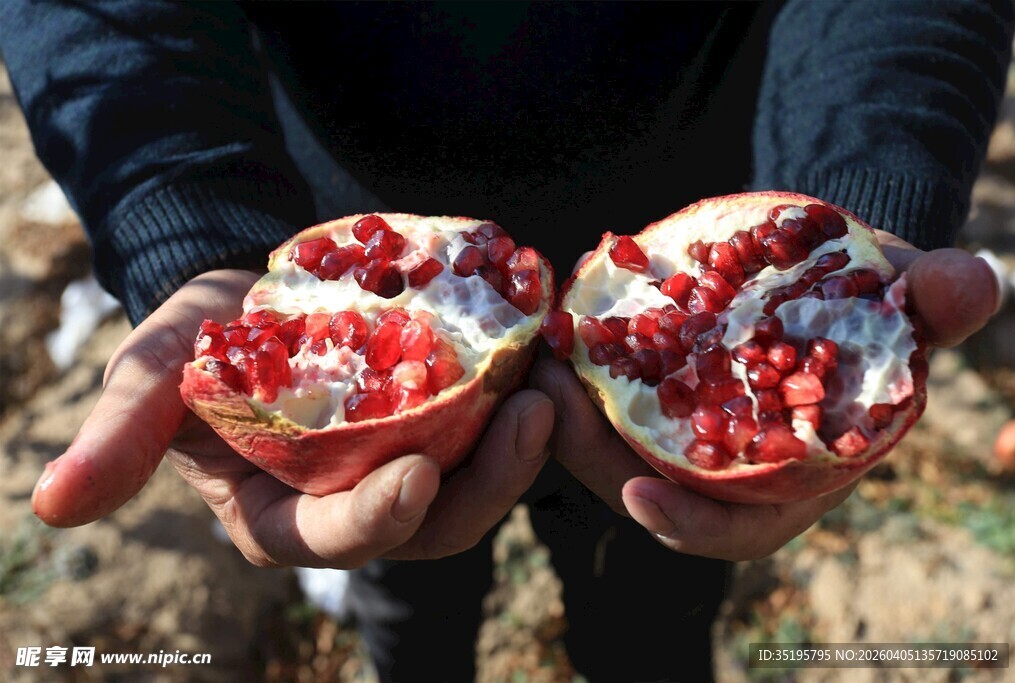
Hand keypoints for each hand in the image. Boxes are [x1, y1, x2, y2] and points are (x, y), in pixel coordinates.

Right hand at [32, 270, 553, 566]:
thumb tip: (52, 505)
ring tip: (551, 384)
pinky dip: (514, 402)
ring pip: (474, 482)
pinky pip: (487, 430)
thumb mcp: (152, 378)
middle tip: (532, 415)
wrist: (250, 301)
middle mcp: (353, 504)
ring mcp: (402, 464)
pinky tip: (538, 357)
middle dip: (488, 483)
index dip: (377, 518)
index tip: (421, 474)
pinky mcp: (436, 424)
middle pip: (431, 524)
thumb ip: (119, 436)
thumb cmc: (198, 344)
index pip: (336, 537)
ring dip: (520, 445)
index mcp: (282, 515)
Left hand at [532, 235, 999, 560]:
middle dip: (594, 455)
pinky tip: (558, 323)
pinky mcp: (650, 386)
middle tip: (553, 400)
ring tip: (541, 357)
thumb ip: (935, 302)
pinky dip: (578, 367)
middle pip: (646, 486)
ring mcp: (679, 427)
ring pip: (608, 442)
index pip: (733, 530)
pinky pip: (602, 392)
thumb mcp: (908, 299)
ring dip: (566, 411)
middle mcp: (722, 465)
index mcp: (785, 478)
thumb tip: (974, 282)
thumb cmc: (875, 301)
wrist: (827, 270)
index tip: (640, 495)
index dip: (689, 525)